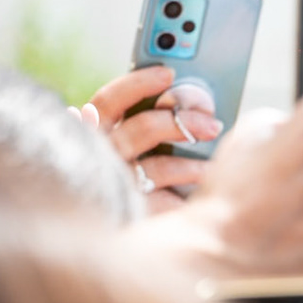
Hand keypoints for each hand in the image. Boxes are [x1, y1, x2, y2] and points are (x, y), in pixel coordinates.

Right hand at [75, 65, 222, 211]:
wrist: (92, 228)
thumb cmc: (114, 172)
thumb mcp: (118, 142)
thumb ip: (137, 123)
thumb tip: (187, 106)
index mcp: (90, 131)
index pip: (108, 100)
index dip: (138, 84)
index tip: (169, 74)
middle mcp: (99, 156)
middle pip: (143, 129)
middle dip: (181, 122)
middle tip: (211, 124)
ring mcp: (113, 185)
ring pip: (159, 167)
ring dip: (191, 165)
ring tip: (212, 167)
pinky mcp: (129, 212)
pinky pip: (166, 203)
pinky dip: (186, 197)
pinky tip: (203, 196)